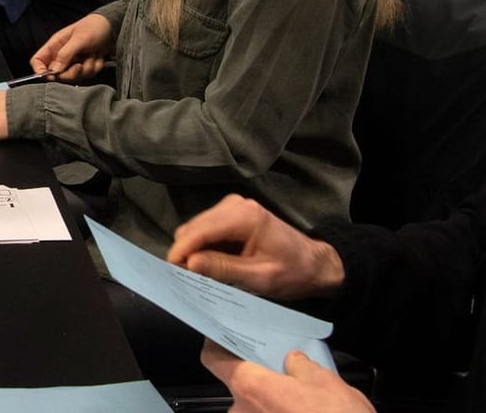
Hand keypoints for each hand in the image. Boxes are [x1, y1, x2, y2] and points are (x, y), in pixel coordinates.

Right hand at [30, 13, 115, 81]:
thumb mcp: (79, 39)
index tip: (52, 76)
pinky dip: (95, 67)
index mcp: (55, 45)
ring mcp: (73, 62)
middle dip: (71, 73)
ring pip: (74, 77)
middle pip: (57, 75)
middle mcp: (62, 55)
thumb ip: (65, 54)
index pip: (38, 61)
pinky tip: (98, 56)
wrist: (114, 28)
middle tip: (80, 65)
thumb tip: (54, 71)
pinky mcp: (85, 67)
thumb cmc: (94, 27)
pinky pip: (87, 75)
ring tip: (93, 54)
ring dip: (87, 68)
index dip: (40, 71)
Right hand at [166, 195, 346, 300]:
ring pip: (196, 228)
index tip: (170, 273)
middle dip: (186, 253)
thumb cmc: (292, 273)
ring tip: (197, 275)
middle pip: (194, 227)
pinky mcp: (231, 214)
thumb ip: (224, 269)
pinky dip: (202, 247)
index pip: (200, 231)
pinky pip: (206, 230)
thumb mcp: (259, 277)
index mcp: (244, 216)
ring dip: (193, 250)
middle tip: (186, 280)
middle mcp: (234, 205)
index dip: (181, 251)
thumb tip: (189, 263)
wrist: (314, 264)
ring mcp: (232, 207)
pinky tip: (208, 265)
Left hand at [201, 343, 375, 412]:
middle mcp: (242, 412)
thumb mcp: (324, 381)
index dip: (218, 346)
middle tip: (280, 367)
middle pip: (240, 385)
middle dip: (259, 377)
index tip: (226, 335)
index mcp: (249, 388)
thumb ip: (301, 366)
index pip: (214, 360)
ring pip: (255, 408)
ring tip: (300, 395)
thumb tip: (293, 361)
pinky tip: (303, 411)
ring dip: (272, 401)